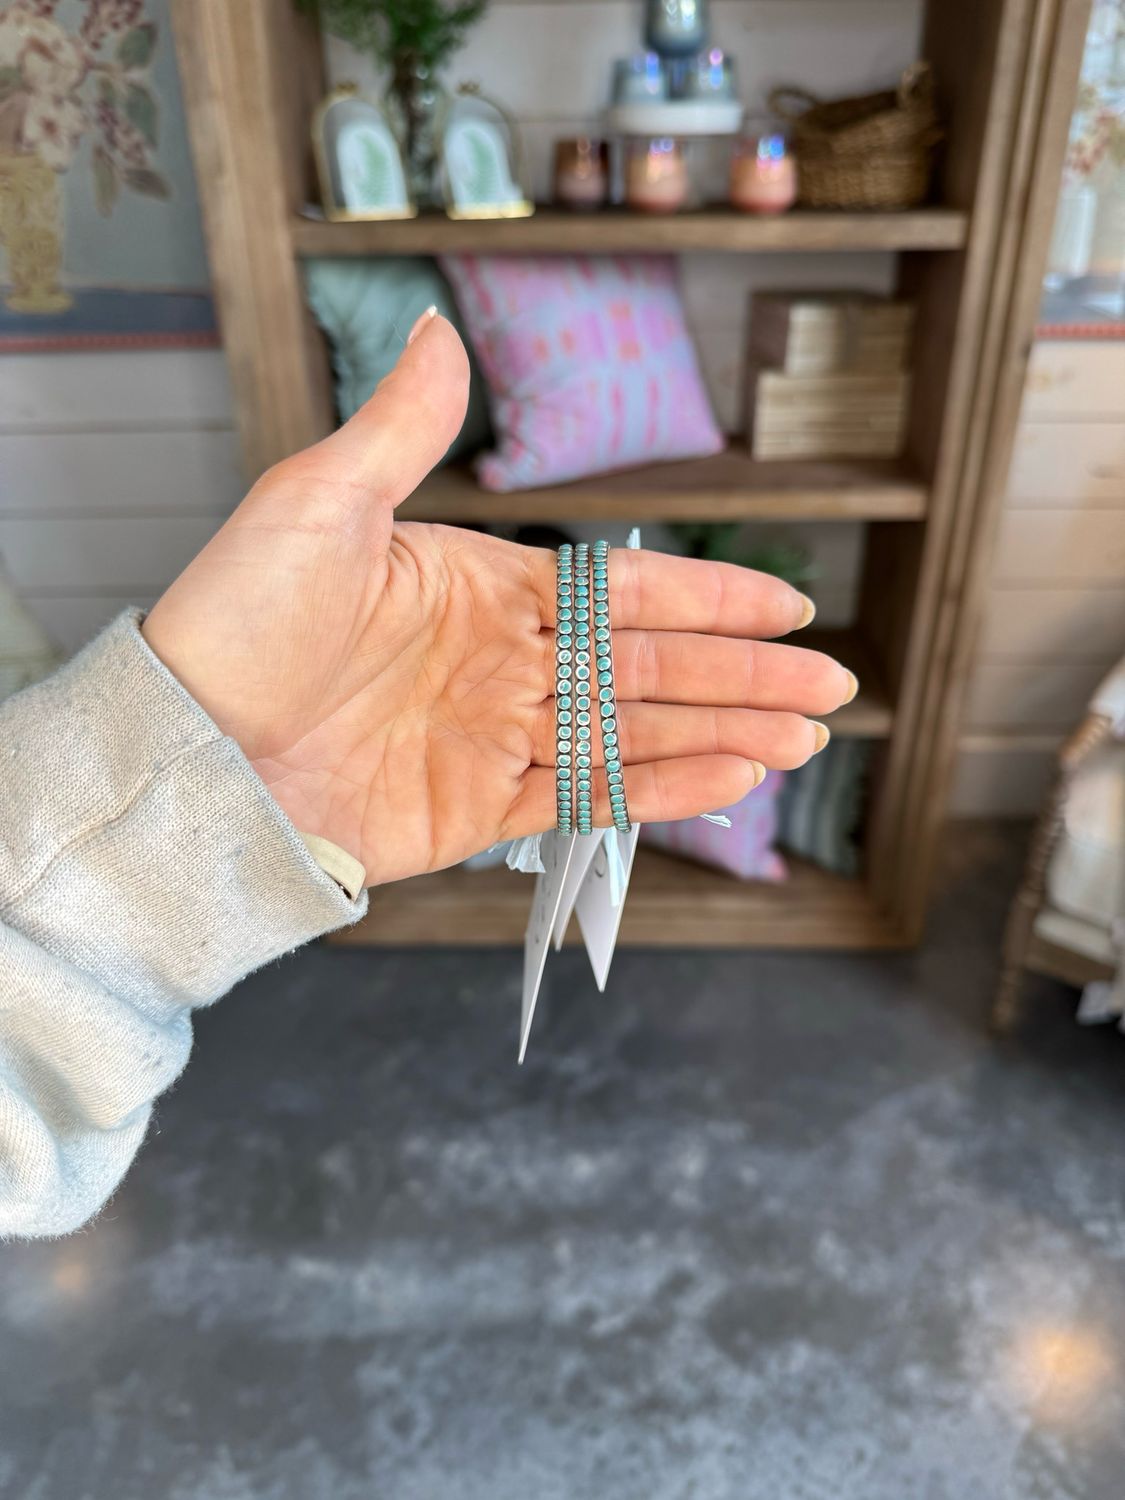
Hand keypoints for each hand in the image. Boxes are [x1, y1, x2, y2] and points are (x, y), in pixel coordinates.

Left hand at [143, 314, 854, 886]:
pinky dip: (660, 789)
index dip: (708, 599)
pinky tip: (729, 775)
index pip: (622, 592)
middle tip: (830, 682)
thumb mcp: (321, 503)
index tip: (785, 604)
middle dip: (743, 674)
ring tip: (805, 734)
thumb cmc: (242, 618)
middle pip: (649, 668)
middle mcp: (502, 665)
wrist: (189, 750)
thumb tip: (437, 328)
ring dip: (723, 732)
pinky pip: (588, 798)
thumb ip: (404, 428)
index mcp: (482, 588)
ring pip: (635, 735)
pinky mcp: (477, 811)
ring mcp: (495, 740)